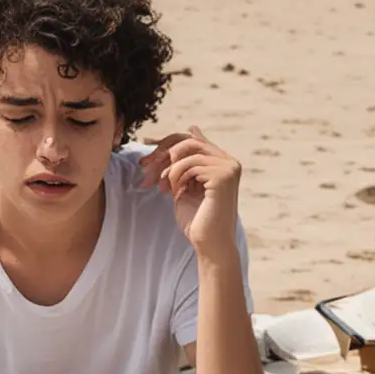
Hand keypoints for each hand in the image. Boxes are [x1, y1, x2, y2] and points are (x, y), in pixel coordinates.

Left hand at [138, 126, 241, 259]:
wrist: (209, 245)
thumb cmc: (197, 220)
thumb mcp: (187, 184)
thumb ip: (187, 162)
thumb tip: (192, 128)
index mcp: (222, 162)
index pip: (192, 139)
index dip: (167, 141)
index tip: (145, 144)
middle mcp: (229, 162)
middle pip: (189, 140)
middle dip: (163, 152)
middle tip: (146, 166)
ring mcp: (229, 168)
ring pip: (188, 152)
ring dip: (170, 170)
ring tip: (164, 188)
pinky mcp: (223, 176)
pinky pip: (191, 165)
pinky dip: (177, 177)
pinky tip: (175, 192)